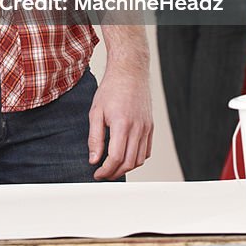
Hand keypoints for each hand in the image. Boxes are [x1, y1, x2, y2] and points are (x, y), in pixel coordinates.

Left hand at [88, 64, 152, 179]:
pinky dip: (137, 159)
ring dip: (126, 168)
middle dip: (114, 173)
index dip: (105, 170)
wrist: (130, 72)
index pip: (116, 158)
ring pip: (139, 159)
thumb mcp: (96, 112)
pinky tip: (126, 157)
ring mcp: (146, 127)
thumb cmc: (111, 89)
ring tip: (113, 167)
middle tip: (103, 174)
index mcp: (122, 124)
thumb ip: (95, 138)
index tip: (97, 173)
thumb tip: (94, 159)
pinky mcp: (151, 126)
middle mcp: (137, 128)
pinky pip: (147, 151)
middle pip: (129, 163)